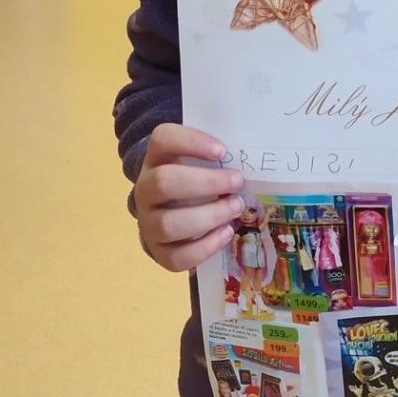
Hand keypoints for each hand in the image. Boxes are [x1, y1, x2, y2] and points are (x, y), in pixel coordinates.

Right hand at [133, 123, 244, 271]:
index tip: (222, 150)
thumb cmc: (192, 179)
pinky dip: (206, 246)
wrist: (166, 212)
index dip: (191, 142)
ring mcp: (147, 223)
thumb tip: (252, 157)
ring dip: (209, 216)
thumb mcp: (198, 160)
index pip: (162, 139)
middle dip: (206, 183)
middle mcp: (145, 190)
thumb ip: (216, 155)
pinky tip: (226, 232)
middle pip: (164, 182)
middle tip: (237, 181)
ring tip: (236, 207)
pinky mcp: (158, 252)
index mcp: (156, 158)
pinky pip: (177, 257)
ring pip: (169, 224)